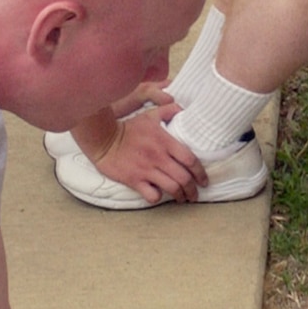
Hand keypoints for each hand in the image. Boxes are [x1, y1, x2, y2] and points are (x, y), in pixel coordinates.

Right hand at [86, 98, 206, 200]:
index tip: (204, 180)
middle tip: (194, 195)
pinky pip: (151, 195)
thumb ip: (168, 110)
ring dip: (180, 196)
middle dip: (193, 190)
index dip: (201, 173)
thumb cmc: (129, 128)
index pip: (190, 160)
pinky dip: (158, 198)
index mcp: (165, 142)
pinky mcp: (134, 180)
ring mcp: (146, 170)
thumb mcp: (150, 115)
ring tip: (182, 199)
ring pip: (172, 188)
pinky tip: (158, 195)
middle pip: (184, 178)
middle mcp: (158, 157)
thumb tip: (182, 109)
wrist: (103, 139)